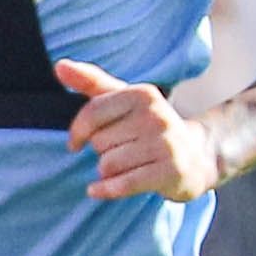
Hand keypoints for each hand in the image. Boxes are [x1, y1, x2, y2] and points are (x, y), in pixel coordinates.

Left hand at [56, 60, 221, 203]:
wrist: (196, 156)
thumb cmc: (149, 126)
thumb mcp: (124, 99)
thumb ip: (91, 81)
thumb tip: (60, 65)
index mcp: (143, 94)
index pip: (92, 113)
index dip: (78, 132)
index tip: (76, 142)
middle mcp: (157, 116)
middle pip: (99, 142)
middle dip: (103, 151)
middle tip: (122, 152)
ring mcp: (165, 144)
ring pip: (108, 164)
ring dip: (108, 171)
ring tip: (127, 166)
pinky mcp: (170, 171)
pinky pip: (124, 184)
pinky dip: (106, 189)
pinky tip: (97, 190)